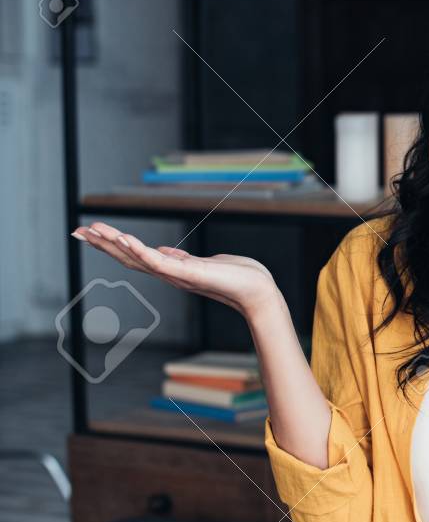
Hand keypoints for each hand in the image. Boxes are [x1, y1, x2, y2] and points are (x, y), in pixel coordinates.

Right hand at [72, 220, 281, 318]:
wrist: (257, 291)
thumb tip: (163, 250)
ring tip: (93, 230)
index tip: (90, 232)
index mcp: (171, 269)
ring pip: (138, 258)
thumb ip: (180, 258)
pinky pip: (158, 261)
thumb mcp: (202, 263)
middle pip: (128, 257)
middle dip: (102, 244)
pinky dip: (140, 250)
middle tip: (78, 231)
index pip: (134, 255)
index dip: (111, 244)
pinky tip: (123, 238)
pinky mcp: (188, 273)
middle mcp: (169, 274)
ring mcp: (176, 275)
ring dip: (114, 244)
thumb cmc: (236, 277)